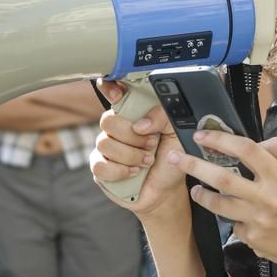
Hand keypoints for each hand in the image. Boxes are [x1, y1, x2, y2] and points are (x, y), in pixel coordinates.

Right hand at [89, 80, 186, 215]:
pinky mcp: (101, 168)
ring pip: (104, 143)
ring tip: (148, 161)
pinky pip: (99, 166)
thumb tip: (140, 124)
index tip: (116, 92)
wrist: (168, 189)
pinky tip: (134, 172)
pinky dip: (119, 171)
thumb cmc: (171, 157)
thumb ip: (163, 117)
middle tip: (152, 143)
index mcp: (133, 114)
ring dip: (131, 155)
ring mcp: (106, 148)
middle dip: (132, 135)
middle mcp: (117, 128)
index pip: (114, 93)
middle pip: (108, 120)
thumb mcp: (177, 133)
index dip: (110, 88)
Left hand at [170, 131, 276, 274]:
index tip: (202, 136)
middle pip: (222, 178)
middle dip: (194, 165)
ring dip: (202, 195)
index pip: (246, 150)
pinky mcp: (254, 241)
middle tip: (176, 158)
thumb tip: (257, 143)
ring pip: (219, 205)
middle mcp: (267, 199)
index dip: (221, 140)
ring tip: (195, 189)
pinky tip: (240, 215)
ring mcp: (259, 222)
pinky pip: (235, 225)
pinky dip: (233, 218)